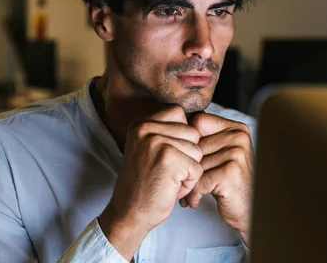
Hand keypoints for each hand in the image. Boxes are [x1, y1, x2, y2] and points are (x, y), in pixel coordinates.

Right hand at [99, 105, 203, 259]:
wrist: (129, 213)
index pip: (179, 113)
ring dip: (189, 169)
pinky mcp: (169, 160)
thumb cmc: (144, 183)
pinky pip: (197, 168)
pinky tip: (171, 188)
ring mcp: (157, 143)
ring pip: (197, 150)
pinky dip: (189, 183)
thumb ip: (165, 131)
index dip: (182, 136)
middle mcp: (146, 129)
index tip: (166, 156)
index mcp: (141, 123)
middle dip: (187, 155)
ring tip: (168, 179)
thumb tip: (198, 120)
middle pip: (192, 132)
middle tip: (167, 171)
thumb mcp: (148, 148)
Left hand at [184, 113, 253, 244]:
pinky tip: (195, 201)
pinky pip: (199, 180)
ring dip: (187, 183)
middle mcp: (239, 137)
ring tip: (188, 194)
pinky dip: (193, 195)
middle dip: (185, 166)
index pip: (199, 121)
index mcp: (236, 128)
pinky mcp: (231, 173)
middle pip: (195, 145)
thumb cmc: (229, 182)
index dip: (187, 141)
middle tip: (182, 182)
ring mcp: (237, 154)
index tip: (184, 158)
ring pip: (195, 164)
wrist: (249, 211)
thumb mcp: (221, 155)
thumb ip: (205, 138)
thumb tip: (174, 127)